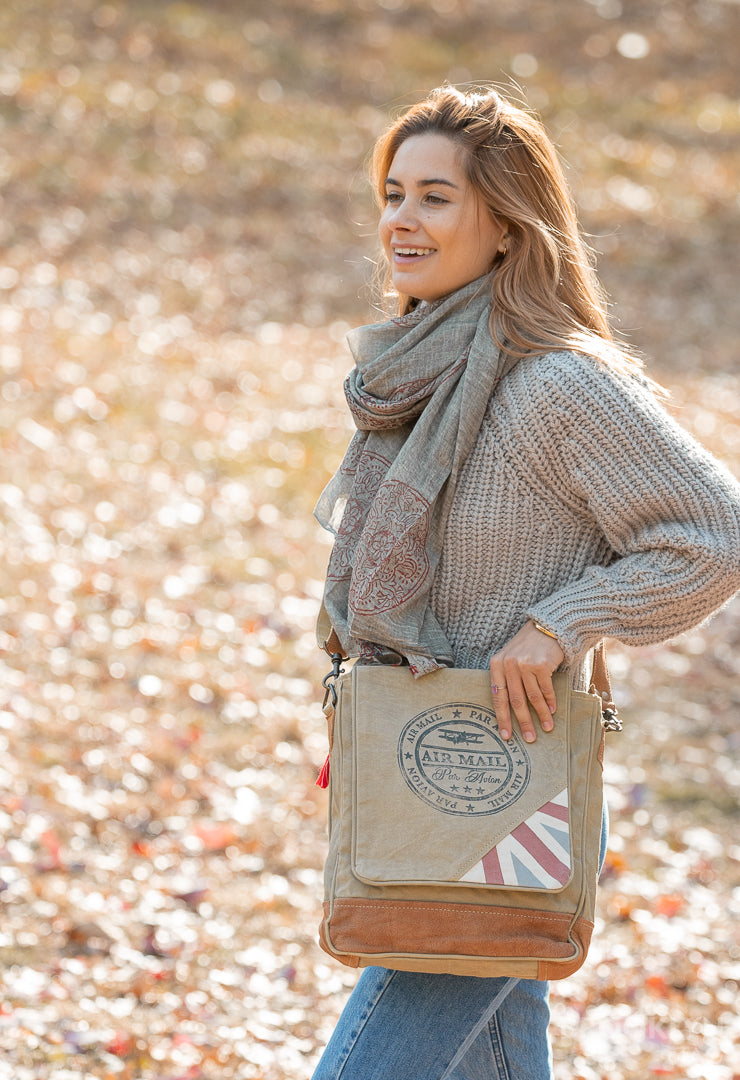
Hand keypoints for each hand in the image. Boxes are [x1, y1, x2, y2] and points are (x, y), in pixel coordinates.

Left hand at [489, 620, 564, 742]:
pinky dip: (550, 702)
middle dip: (523, 722)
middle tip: (529, 738)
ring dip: (541, 715)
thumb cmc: (528, 646)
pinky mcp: (541, 665)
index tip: (506, 735)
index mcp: (496, 664)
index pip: (497, 696)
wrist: (547, 627)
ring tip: (547, 728)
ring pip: (532, 698)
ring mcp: (524, 664)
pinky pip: (545, 690)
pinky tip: (552, 711)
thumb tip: (510, 710)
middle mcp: (508, 664)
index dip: (502, 718)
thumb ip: (507, 678)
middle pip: (515, 700)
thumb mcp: (510, 658)